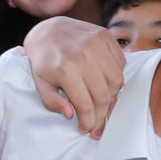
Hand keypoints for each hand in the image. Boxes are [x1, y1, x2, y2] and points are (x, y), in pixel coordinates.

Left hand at [22, 17, 125, 137]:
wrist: (49, 29)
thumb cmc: (44, 59)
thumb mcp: (40, 83)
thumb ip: (51, 102)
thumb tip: (70, 114)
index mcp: (66, 69)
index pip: (86, 104)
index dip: (88, 122)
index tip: (87, 130)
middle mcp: (85, 56)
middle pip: (104, 96)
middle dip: (102, 115)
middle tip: (97, 124)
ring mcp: (98, 44)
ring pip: (117, 81)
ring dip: (112, 97)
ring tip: (102, 104)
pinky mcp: (106, 37)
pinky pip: (120, 64)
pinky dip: (115, 77)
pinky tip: (104, 82)